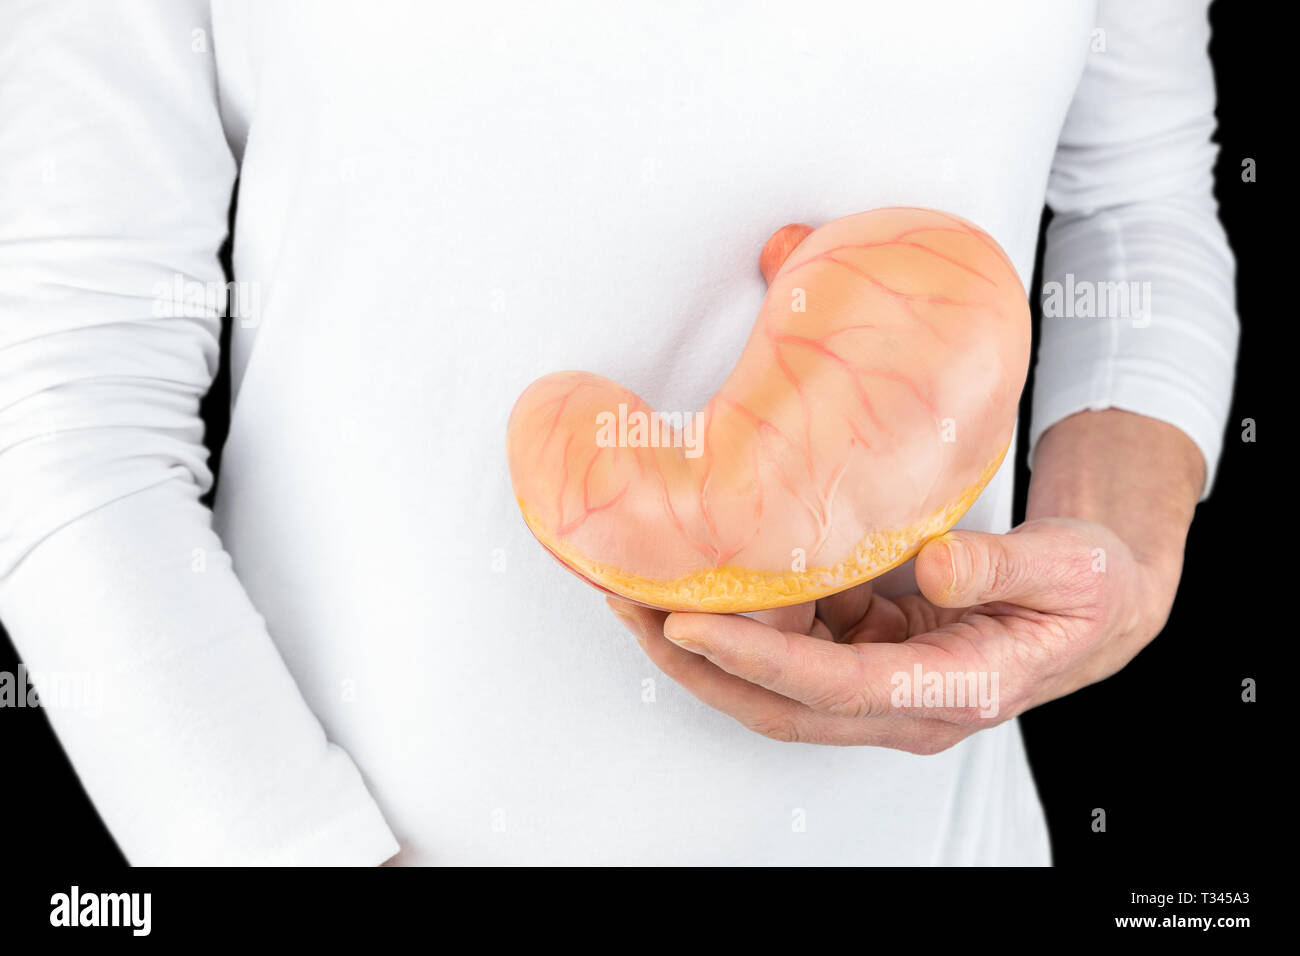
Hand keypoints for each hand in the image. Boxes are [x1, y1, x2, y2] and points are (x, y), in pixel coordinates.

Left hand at [608, 409, 1203, 751]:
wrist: (1098, 603)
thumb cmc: (1089, 591)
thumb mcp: (1070, 570)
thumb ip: (1004, 568)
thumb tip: (937, 566)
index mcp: (950, 690)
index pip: (832, 687)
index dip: (757, 659)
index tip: (691, 625)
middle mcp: (901, 702)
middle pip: (779, 701)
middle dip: (698, 663)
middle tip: (632, 606)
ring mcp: (881, 683)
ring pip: (773, 681)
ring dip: (705, 643)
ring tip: (643, 588)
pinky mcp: (869, 654)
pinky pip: (794, 645)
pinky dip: (746, 617)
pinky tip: (711, 576)